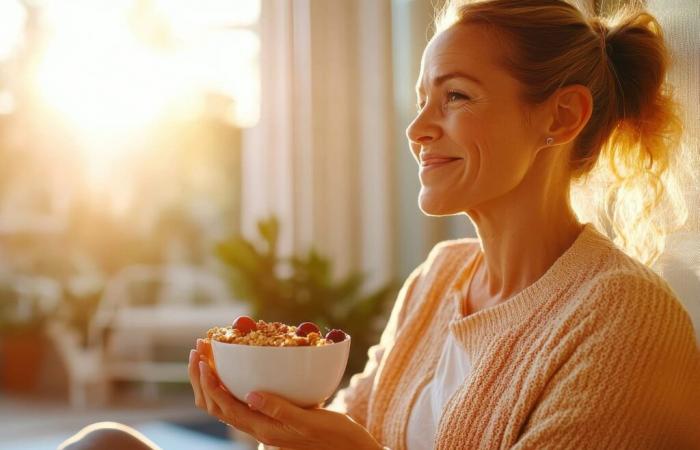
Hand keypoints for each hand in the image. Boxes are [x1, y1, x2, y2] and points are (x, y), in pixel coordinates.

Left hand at [188, 339, 382, 449]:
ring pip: (224, 404)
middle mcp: (258, 427)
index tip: (203, 358)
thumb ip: (280, 408)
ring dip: (211, 380)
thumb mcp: (308, 420)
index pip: (224, 406)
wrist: (348, 449)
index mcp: (263, 429)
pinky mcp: (271, 416)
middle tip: (198, 349)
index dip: (209, 382)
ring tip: (207, 355)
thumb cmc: (333, 435)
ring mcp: (263, 423)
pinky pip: (239, 401)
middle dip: (201, 377)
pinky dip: (228, 383)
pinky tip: (234, 367)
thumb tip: (251, 394)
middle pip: (216, 405)